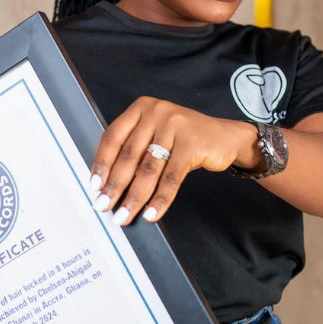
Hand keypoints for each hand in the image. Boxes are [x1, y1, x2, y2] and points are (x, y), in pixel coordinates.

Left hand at [89, 97, 262, 225]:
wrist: (228, 137)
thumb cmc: (187, 139)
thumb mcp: (158, 134)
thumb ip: (136, 148)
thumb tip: (110, 184)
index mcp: (142, 108)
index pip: (113, 137)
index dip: (101, 164)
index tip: (94, 186)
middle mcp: (157, 113)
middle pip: (129, 156)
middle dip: (115, 186)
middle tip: (105, 207)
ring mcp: (175, 127)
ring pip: (148, 170)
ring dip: (134, 197)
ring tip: (125, 216)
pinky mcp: (192, 144)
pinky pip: (171, 178)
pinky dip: (160, 199)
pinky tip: (152, 213)